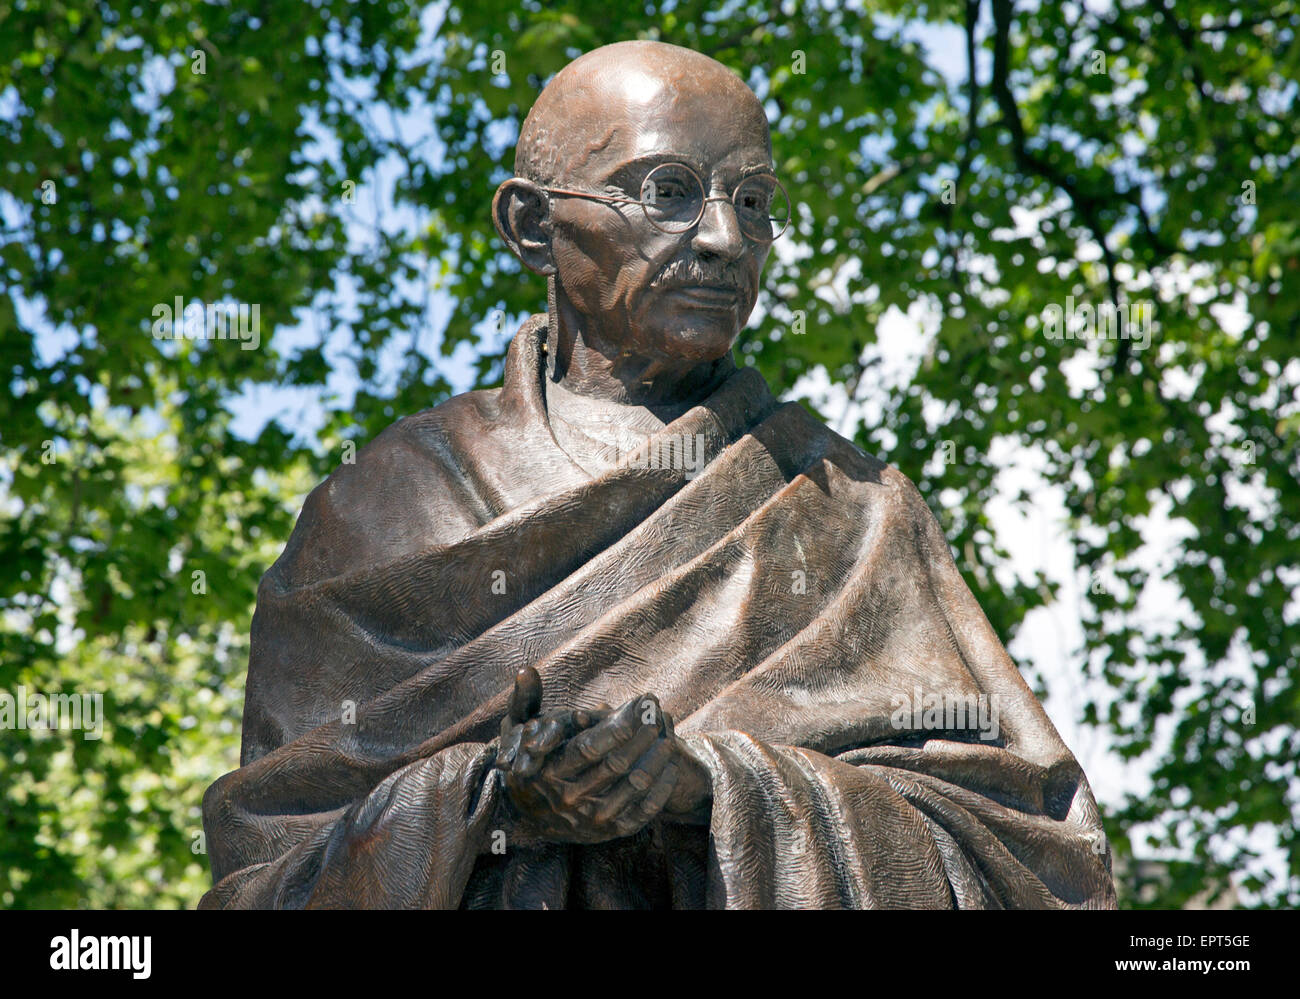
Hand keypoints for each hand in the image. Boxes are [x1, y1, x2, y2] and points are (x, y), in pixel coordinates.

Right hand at [497, 671, 708, 842]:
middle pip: (617, 763)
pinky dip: (661, 788)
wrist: (530, 817)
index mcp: (550, 772)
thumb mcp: (517, 730)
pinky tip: (670, 766)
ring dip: (656, 758)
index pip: (591, 746)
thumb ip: (525, 700)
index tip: (641, 702)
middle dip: (643, 734)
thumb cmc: (530, 761)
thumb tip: (526, 670)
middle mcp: (570, 798)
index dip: (621, 723)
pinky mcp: (609, 833)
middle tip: (657, 712)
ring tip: (668, 736)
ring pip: (634, 785)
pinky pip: (643, 812)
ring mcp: (591, 819)